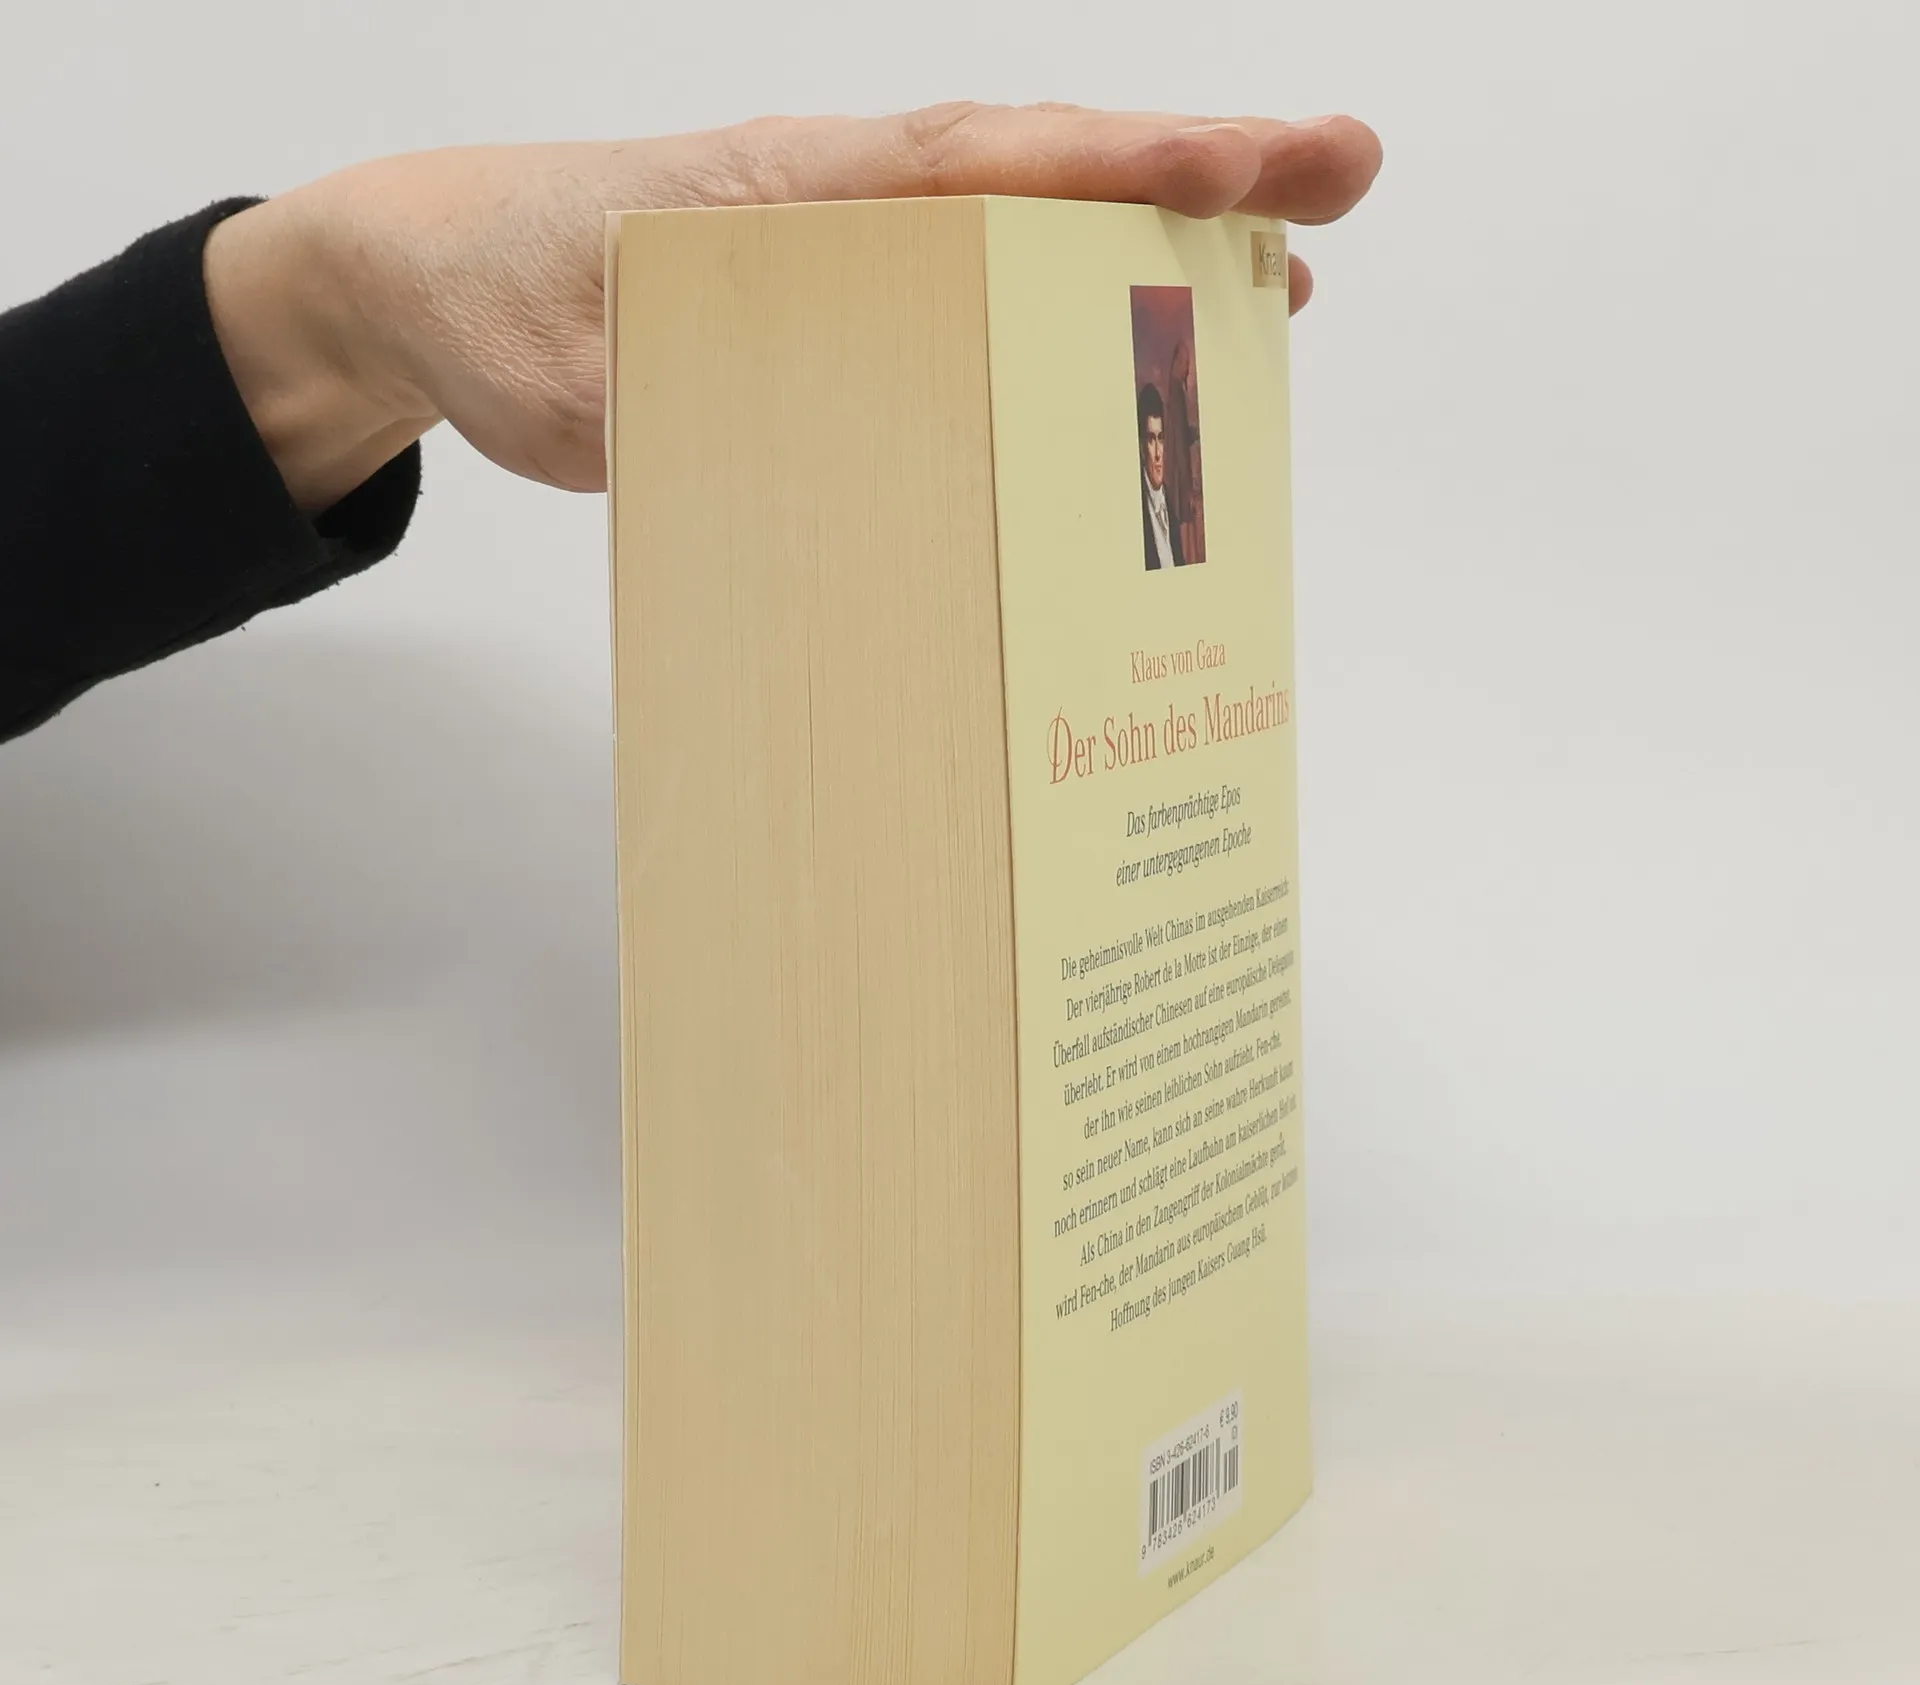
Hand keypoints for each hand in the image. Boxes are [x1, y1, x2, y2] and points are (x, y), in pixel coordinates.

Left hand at [205, 103, 1381, 513]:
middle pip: (1046, 174)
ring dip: (1162, 242)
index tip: (1232, 171)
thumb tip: (781, 451)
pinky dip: (1075, 305)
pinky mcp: (855, 305)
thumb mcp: (563, 370)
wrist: (444, 278)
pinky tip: (1143, 351)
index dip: (1106, 170)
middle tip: (1342, 181)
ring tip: (1293, 276)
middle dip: (1197, 176)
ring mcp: (860, 248)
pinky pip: (987, 292)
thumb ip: (662, 396)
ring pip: (1033, 227)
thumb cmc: (504, 306)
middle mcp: (847, 203)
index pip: (975, 167)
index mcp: (790, 194)